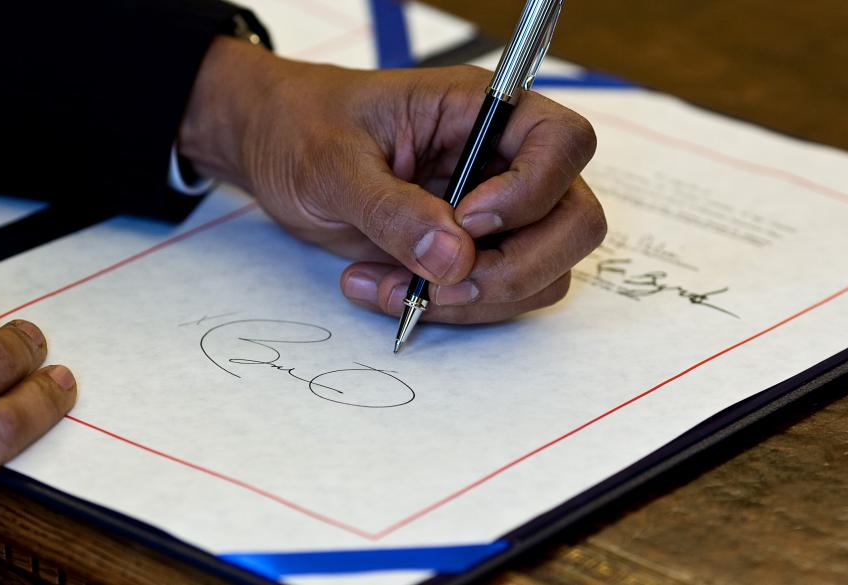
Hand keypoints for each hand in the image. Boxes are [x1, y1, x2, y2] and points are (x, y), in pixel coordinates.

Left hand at [181, 39, 605, 322]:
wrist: (273, 150)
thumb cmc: (302, 128)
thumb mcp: (332, 163)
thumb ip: (391, 209)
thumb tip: (453, 259)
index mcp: (480, 111)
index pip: (564, 142)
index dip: (534, 190)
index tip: (469, 219)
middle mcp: (503, 161)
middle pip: (574, 222)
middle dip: (515, 267)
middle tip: (439, 280)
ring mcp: (495, 213)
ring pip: (543, 272)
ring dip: (476, 299)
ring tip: (390, 287)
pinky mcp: (471, 253)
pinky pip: (498, 296)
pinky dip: (450, 310)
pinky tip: (383, 289)